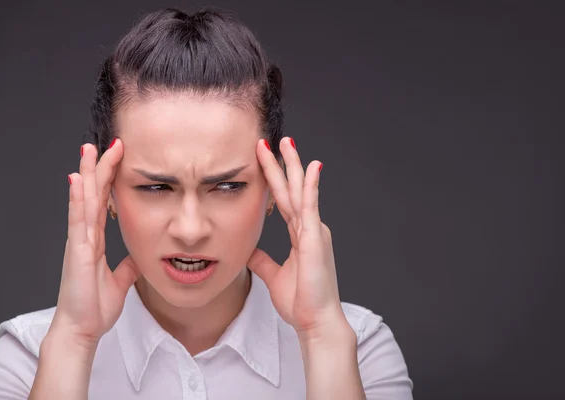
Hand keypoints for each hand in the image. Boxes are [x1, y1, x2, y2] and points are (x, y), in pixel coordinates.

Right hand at [49, 140, 139, 345]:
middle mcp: (85, 236)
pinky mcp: (77, 251)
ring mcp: (79, 241)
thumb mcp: (120, 280)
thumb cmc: (94, 306)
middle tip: (107, 142)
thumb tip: (139, 256)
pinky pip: (77, 220)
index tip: (118, 158)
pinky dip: (78, 199)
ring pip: (84, 200)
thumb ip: (127, 265)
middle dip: (100, 167)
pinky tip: (78, 179)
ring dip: (86, 173)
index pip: (104, 202)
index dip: (110, 180)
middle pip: (93, 194)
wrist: (82, 329)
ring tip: (89, 149)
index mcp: (95, 240)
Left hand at [247, 137, 347, 337]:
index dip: (275, 180)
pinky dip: (310, 185)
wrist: (316, 320)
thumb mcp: (274, 276)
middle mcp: (309, 228)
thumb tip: (248, 250)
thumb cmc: (301, 302)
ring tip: (286, 142)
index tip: (266, 160)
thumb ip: (262, 260)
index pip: (284, 200)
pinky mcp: (315, 237)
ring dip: (293, 166)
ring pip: (300, 191)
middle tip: (273, 141)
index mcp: (301, 235)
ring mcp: (313, 230)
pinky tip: (311, 166)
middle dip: (283, 164)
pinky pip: (310, 205)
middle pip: (292, 189)